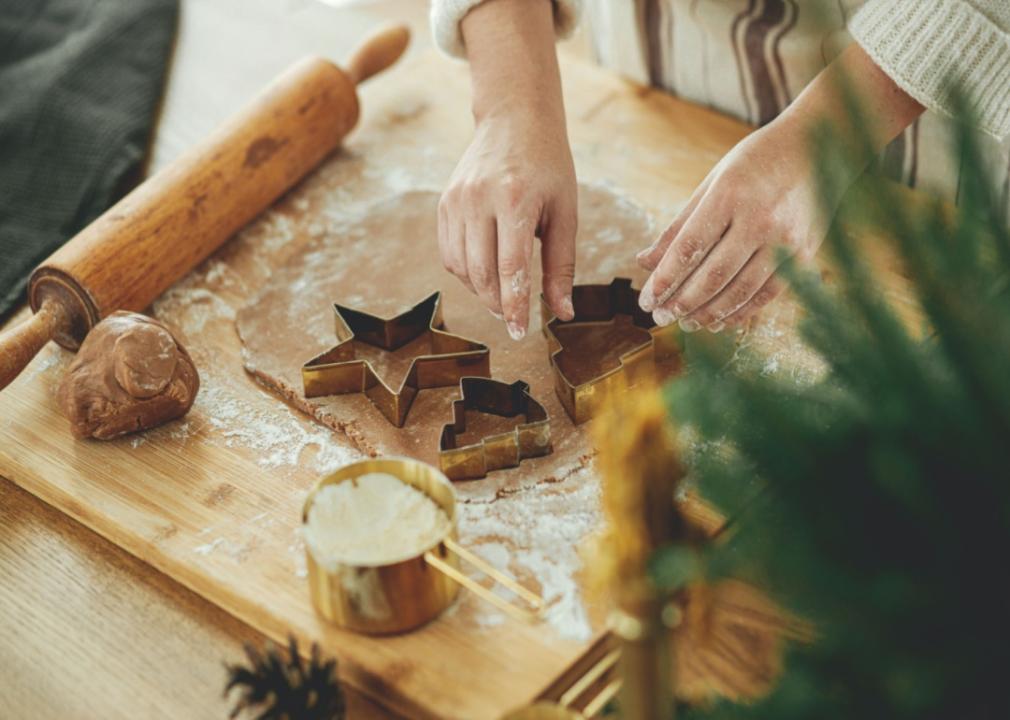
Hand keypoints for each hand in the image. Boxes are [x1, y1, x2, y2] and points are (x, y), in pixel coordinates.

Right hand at [439, 108, 576, 338]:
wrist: (514, 118)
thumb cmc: (548, 166)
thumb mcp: (565, 212)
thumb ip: (561, 265)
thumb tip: (563, 312)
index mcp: (515, 199)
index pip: (510, 267)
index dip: (514, 305)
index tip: (519, 332)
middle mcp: (478, 199)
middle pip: (480, 272)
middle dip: (496, 303)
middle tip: (512, 319)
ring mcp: (455, 200)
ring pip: (460, 267)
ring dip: (480, 290)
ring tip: (501, 295)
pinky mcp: (444, 203)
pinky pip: (448, 252)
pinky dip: (465, 272)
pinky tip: (485, 274)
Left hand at [636, 44, 924, 331]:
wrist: (820, 145)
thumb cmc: (755, 162)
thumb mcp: (712, 183)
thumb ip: (679, 225)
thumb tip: (644, 263)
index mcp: (730, 194)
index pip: (690, 247)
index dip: (666, 279)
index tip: (646, 300)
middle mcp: (760, 218)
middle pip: (714, 275)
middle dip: (683, 303)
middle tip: (661, 317)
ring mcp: (786, 239)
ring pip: (741, 290)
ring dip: (710, 313)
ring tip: (687, 323)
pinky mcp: (805, 254)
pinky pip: (768, 294)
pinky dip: (741, 312)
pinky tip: (720, 321)